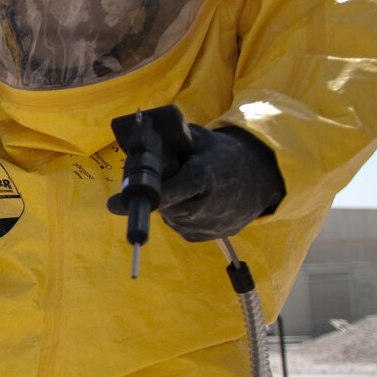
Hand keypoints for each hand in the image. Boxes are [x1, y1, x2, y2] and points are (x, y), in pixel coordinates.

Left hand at [109, 125, 284, 241]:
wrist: (261, 179)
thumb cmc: (224, 155)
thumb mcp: (199, 140)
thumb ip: (169, 142)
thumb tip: (134, 141)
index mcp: (205, 177)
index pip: (167, 192)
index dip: (141, 195)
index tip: (115, 203)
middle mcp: (206, 206)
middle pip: (163, 205)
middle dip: (155, 192)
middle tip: (161, 179)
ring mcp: (206, 225)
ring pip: (168, 216)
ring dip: (168, 203)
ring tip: (185, 187)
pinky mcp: (204, 236)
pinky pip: (178, 225)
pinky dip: (178, 214)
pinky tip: (192, 201)